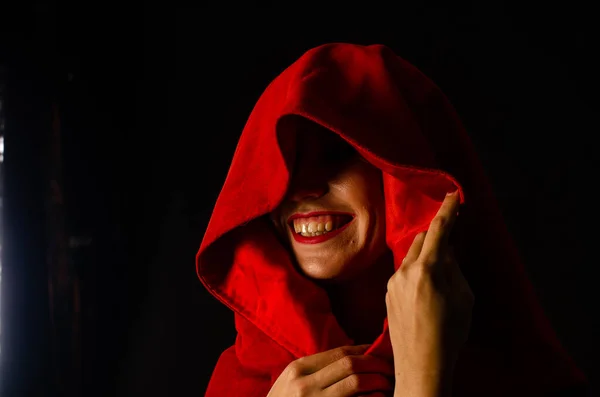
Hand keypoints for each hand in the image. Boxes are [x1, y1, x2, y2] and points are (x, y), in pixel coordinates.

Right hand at [267, 345, 393, 396]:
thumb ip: (315, 370)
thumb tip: (352, 357)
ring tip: (389, 384)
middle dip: (376, 364)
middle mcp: (306, 384)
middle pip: (351, 364)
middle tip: (392, 367)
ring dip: (378, 381)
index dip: (365, 351)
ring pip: (356, 382)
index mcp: (298, 369)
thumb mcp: (291, 382)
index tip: (380, 352)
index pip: (340, 352)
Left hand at [385, 191, 473, 396]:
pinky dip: (417, 272)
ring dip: (426, 257)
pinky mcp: (388, 293)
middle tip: (452, 243)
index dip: (448, 211)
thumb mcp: (463, 298)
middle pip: (422, 240)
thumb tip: (444, 251)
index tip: (454, 195)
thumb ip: (453, 268)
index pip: (439, 230)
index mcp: (427, 269)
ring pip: (412, 256)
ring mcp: (393, 282)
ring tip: (441, 279)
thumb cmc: (449, 334)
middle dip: (437, 237)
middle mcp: (405, 271)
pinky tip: (427, 292)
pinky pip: (404, 272)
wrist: (420, 364)